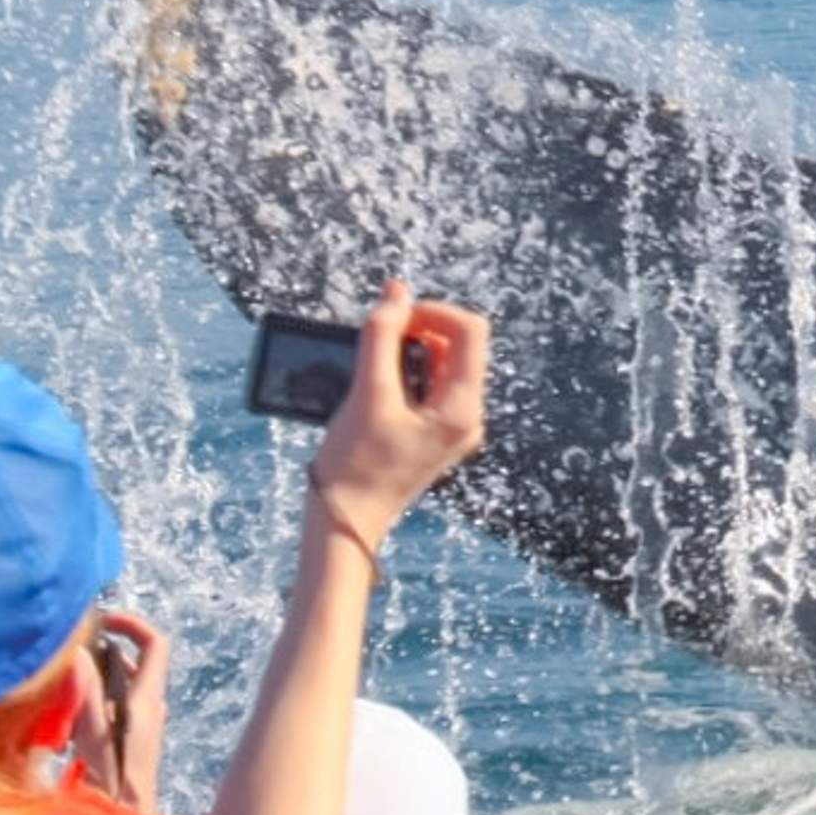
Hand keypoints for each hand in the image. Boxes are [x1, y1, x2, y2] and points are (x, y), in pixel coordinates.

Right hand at [74, 607, 174, 813]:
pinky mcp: (129, 739)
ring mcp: (141, 723)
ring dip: (91, 684)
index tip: (103, 620)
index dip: (133, 624)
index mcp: (147, 699)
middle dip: (99, 656)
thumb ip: (86, 694)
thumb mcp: (95, 735)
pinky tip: (65, 729)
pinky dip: (89, 707)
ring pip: (117, 686)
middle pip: (131, 663)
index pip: (155, 644)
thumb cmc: (114, 783)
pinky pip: (111, 709)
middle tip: (69, 660)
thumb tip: (80, 653)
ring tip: (62, 697)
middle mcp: (149, 706)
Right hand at [308, 279, 486, 552]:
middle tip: (377, 337)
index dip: (434, 312)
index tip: (394, 316)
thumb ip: (382, 337)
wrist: (344, 522)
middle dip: (419, 330)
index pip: (470, 331)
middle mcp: (467, 417)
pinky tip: (373, 384)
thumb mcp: (367, 393)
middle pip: (457, 345)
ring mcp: (450, 427)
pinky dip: (402, 372)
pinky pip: (427, 386)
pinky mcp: (431, 433)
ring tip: (371, 362)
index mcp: (463, 408)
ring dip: (407, 350)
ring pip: (440, 364)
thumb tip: (397, 292)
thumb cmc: (355, 464)